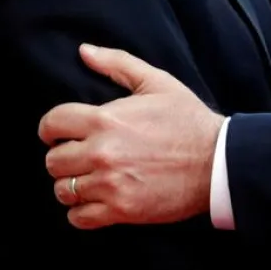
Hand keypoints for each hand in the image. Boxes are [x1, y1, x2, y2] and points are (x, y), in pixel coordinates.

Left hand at [39, 44, 222, 229]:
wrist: (218, 161)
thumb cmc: (188, 120)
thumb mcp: (158, 83)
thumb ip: (118, 64)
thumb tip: (84, 51)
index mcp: (105, 119)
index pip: (52, 123)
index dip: (52, 128)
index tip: (60, 134)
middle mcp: (101, 152)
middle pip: (53, 160)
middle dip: (64, 157)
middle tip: (82, 158)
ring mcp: (109, 183)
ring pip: (63, 190)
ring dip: (73, 185)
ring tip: (91, 180)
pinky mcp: (120, 209)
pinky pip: (78, 218)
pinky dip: (82, 212)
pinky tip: (98, 201)